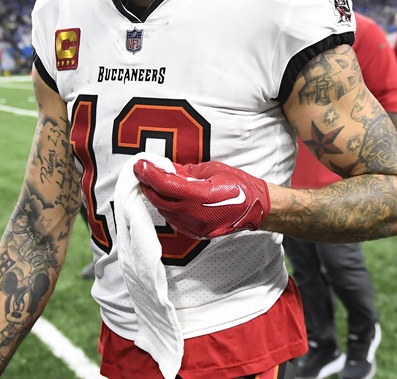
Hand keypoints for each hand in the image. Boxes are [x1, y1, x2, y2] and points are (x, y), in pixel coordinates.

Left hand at [133, 160, 269, 238]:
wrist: (257, 209)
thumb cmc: (239, 186)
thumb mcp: (212, 170)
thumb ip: (187, 172)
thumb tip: (168, 170)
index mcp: (199, 196)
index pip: (165, 185)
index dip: (149, 173)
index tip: (139, 164)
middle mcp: (193, 215)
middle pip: (158, 200)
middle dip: (147, 184)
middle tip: (141, 170)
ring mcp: (193, 227)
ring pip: (163, 210)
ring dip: (156, 195)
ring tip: (155, 180)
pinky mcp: (195, 233)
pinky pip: (173, 218)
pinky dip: (166, 206)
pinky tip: (168, 196)